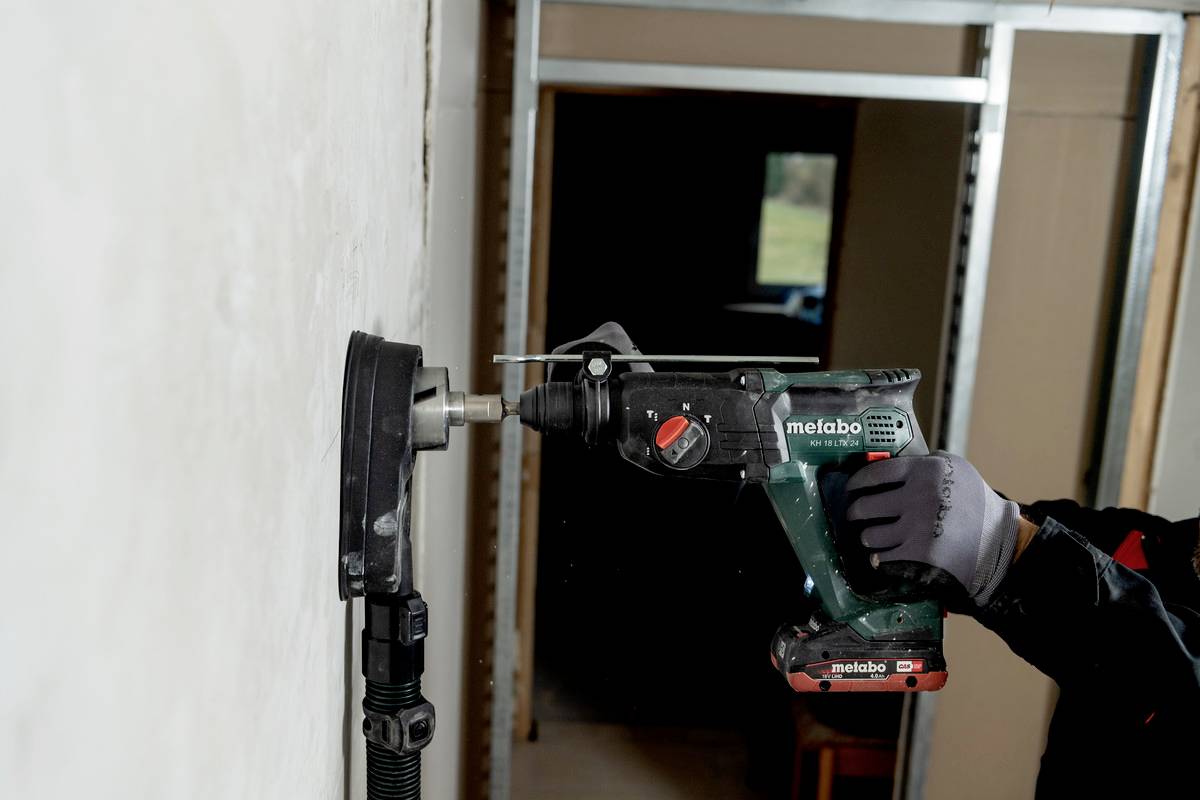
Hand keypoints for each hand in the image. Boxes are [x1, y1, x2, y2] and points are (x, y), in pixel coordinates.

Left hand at [845, 451, 1021, 606]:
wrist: (1001, 543)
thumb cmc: (975, 504)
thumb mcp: (956, 469)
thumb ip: (924, 463)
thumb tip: (889, 465)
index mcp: (927, 470)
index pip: (875, 473)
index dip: (857, 483)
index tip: (851, 488)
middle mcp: (920, 496)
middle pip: (866, 506)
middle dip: (857, 513)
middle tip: (857, 515)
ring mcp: (919, 527)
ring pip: (870, 535)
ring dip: (870, 538)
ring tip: (874, 537)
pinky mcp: (920, 556)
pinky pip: (883, 558)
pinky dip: (880, 559)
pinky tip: (884, 557)